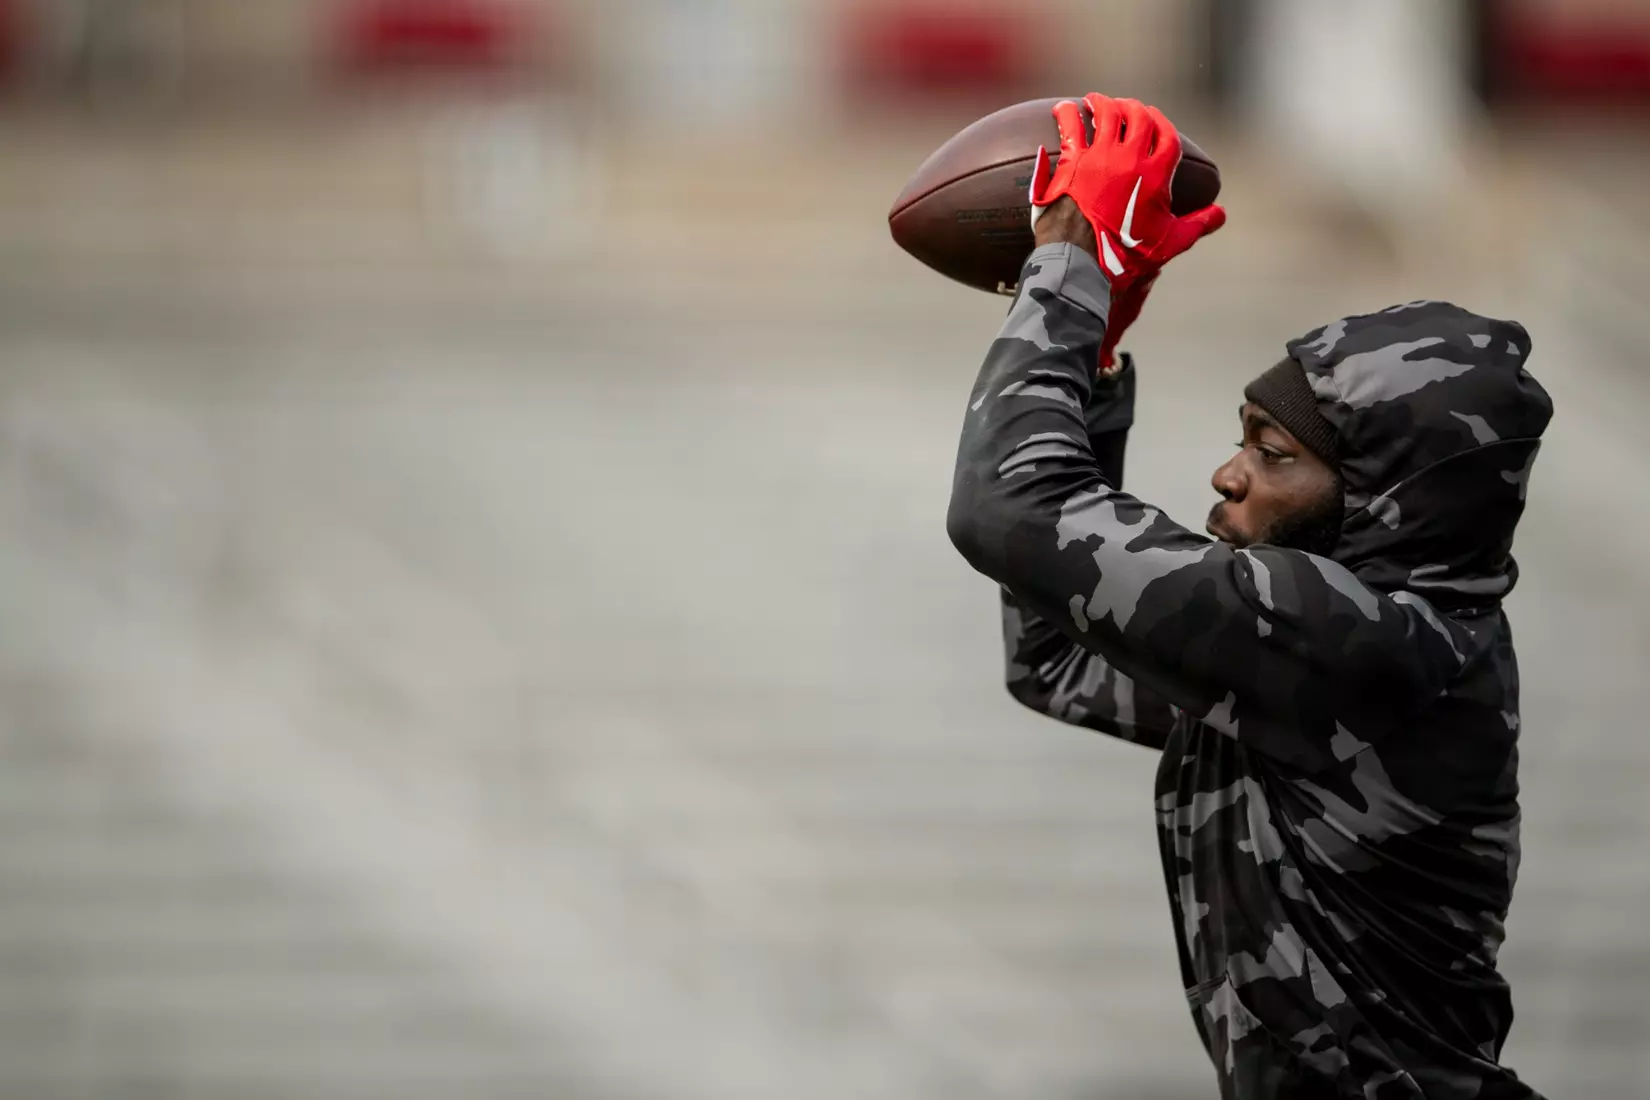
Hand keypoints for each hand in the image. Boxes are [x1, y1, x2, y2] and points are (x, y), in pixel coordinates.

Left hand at [1028, 94, 1224, 295]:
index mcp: (1157, 174)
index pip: (1166, 136)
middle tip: (1127, 107)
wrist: (1082, 258)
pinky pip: (1071, 126)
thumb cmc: (1126, 254)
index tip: (1155, 116)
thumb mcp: (1169, 242)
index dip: (1162, 122)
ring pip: (1105, 114)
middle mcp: (1130, 157)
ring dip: (1102, 103)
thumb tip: (1221, 213)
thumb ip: (1198, 224)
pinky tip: (1064, 109)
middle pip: (1137, 117)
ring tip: (1096, 100)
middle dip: (1134, 108)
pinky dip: (1067, 114)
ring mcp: (1100, 156)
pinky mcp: (1072, 161)